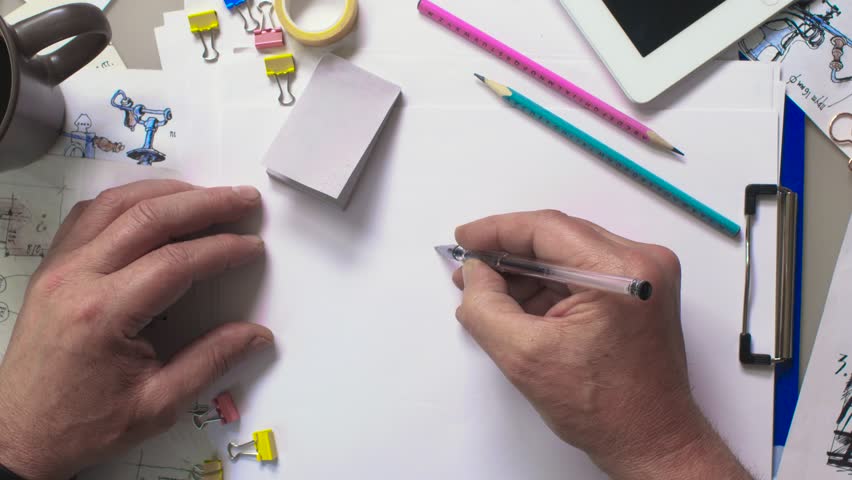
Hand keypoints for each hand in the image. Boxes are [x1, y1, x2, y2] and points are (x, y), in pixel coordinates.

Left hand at [0, 181, 272, 479]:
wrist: (20, 435)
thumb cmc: (84, 425)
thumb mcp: (157, 405)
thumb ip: (211, 362)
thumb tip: (257, 335)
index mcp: (103, 314)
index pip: (176, 262)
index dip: (222, 249)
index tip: (253, 247)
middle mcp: (75, 279)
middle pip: (148, 218)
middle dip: (205, 203)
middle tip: (243, 199)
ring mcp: (58, 268)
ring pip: (115, 205)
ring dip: (166, 193)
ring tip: (207, 195)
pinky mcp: (51, 269)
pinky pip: (88, 216)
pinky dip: (127, 200)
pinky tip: (154, 205)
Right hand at [452, 211, 750, 479]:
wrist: (651, 440)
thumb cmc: (606, 410)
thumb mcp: (524, 357)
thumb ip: (486, 306)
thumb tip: (474, 273)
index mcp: (621, 273)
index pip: (547, 229)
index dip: (497, 230)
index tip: (466, 238)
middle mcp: (643, 263)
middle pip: (558, 237)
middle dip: (509, 253)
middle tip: (471, 268)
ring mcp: (646, 275)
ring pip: (568, 254)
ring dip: (527, 272)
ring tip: (490, 294)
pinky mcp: (641, 289)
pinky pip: (583, 271)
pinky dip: (549, 285)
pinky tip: (519, 304)